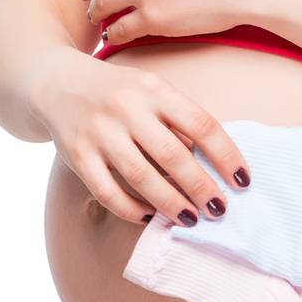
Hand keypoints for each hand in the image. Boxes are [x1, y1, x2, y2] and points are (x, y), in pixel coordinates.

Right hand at [29, 47, 251, 225]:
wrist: (57, 82)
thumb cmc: (119, 92)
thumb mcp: (151, 90)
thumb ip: (177, 120)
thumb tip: (213, 163)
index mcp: (154, 90)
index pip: (201, 124)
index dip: (226, 156)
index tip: (243, 181)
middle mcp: (127, 108)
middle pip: (173, 155)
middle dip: (201, 187)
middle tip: (219, 210)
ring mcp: (99, 132)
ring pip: (141, 177)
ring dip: (170, 203)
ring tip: (190, 219)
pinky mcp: (76, 154)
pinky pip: (106, 190)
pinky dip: (130, 208)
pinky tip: (148, 216)